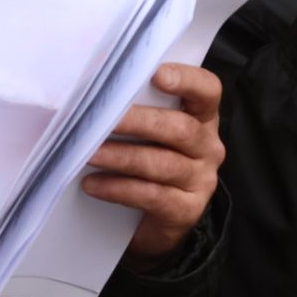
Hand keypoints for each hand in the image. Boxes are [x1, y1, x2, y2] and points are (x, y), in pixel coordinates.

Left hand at [82, 64, 224, 267]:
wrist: (152, 221)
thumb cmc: (147, 160)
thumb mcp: (149, 133)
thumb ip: (135, 108)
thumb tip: (94, 92)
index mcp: (202, 117)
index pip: (207, 90)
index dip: (186, 80)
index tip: (156, 75)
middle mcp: (208, 147)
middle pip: (179, 128)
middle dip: (137, 121)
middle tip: (100, 118)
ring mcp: (201, 180)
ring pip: (161, 164)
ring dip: (121, 157)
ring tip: (89, 153)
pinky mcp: (187, 211)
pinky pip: (152, 196)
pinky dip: (118, 189)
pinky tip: (93, 184)